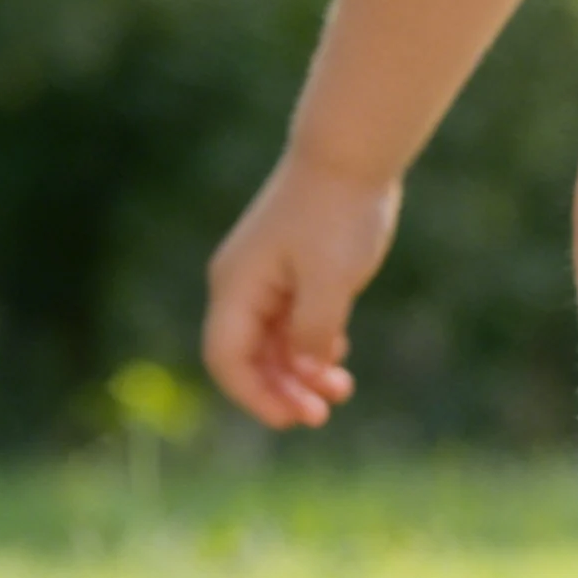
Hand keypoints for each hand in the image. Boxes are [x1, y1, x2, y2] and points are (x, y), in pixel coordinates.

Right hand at [203, 149, 400, 427]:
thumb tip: (303, 369)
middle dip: (281, 391)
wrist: (352, 158)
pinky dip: (313, 349)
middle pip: (248, 359)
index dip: (254, 396)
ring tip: (341, 390)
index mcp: (237, 287)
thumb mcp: (331, 278)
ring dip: (301, 375)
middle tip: (321, 415)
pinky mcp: (295, 276)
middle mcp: (243, 288)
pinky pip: (294, 327)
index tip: (293, 419)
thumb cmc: (337, 214)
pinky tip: (338, 361)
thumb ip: (315, 328)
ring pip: (274, 345)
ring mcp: (268, 282)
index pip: (225, 358)